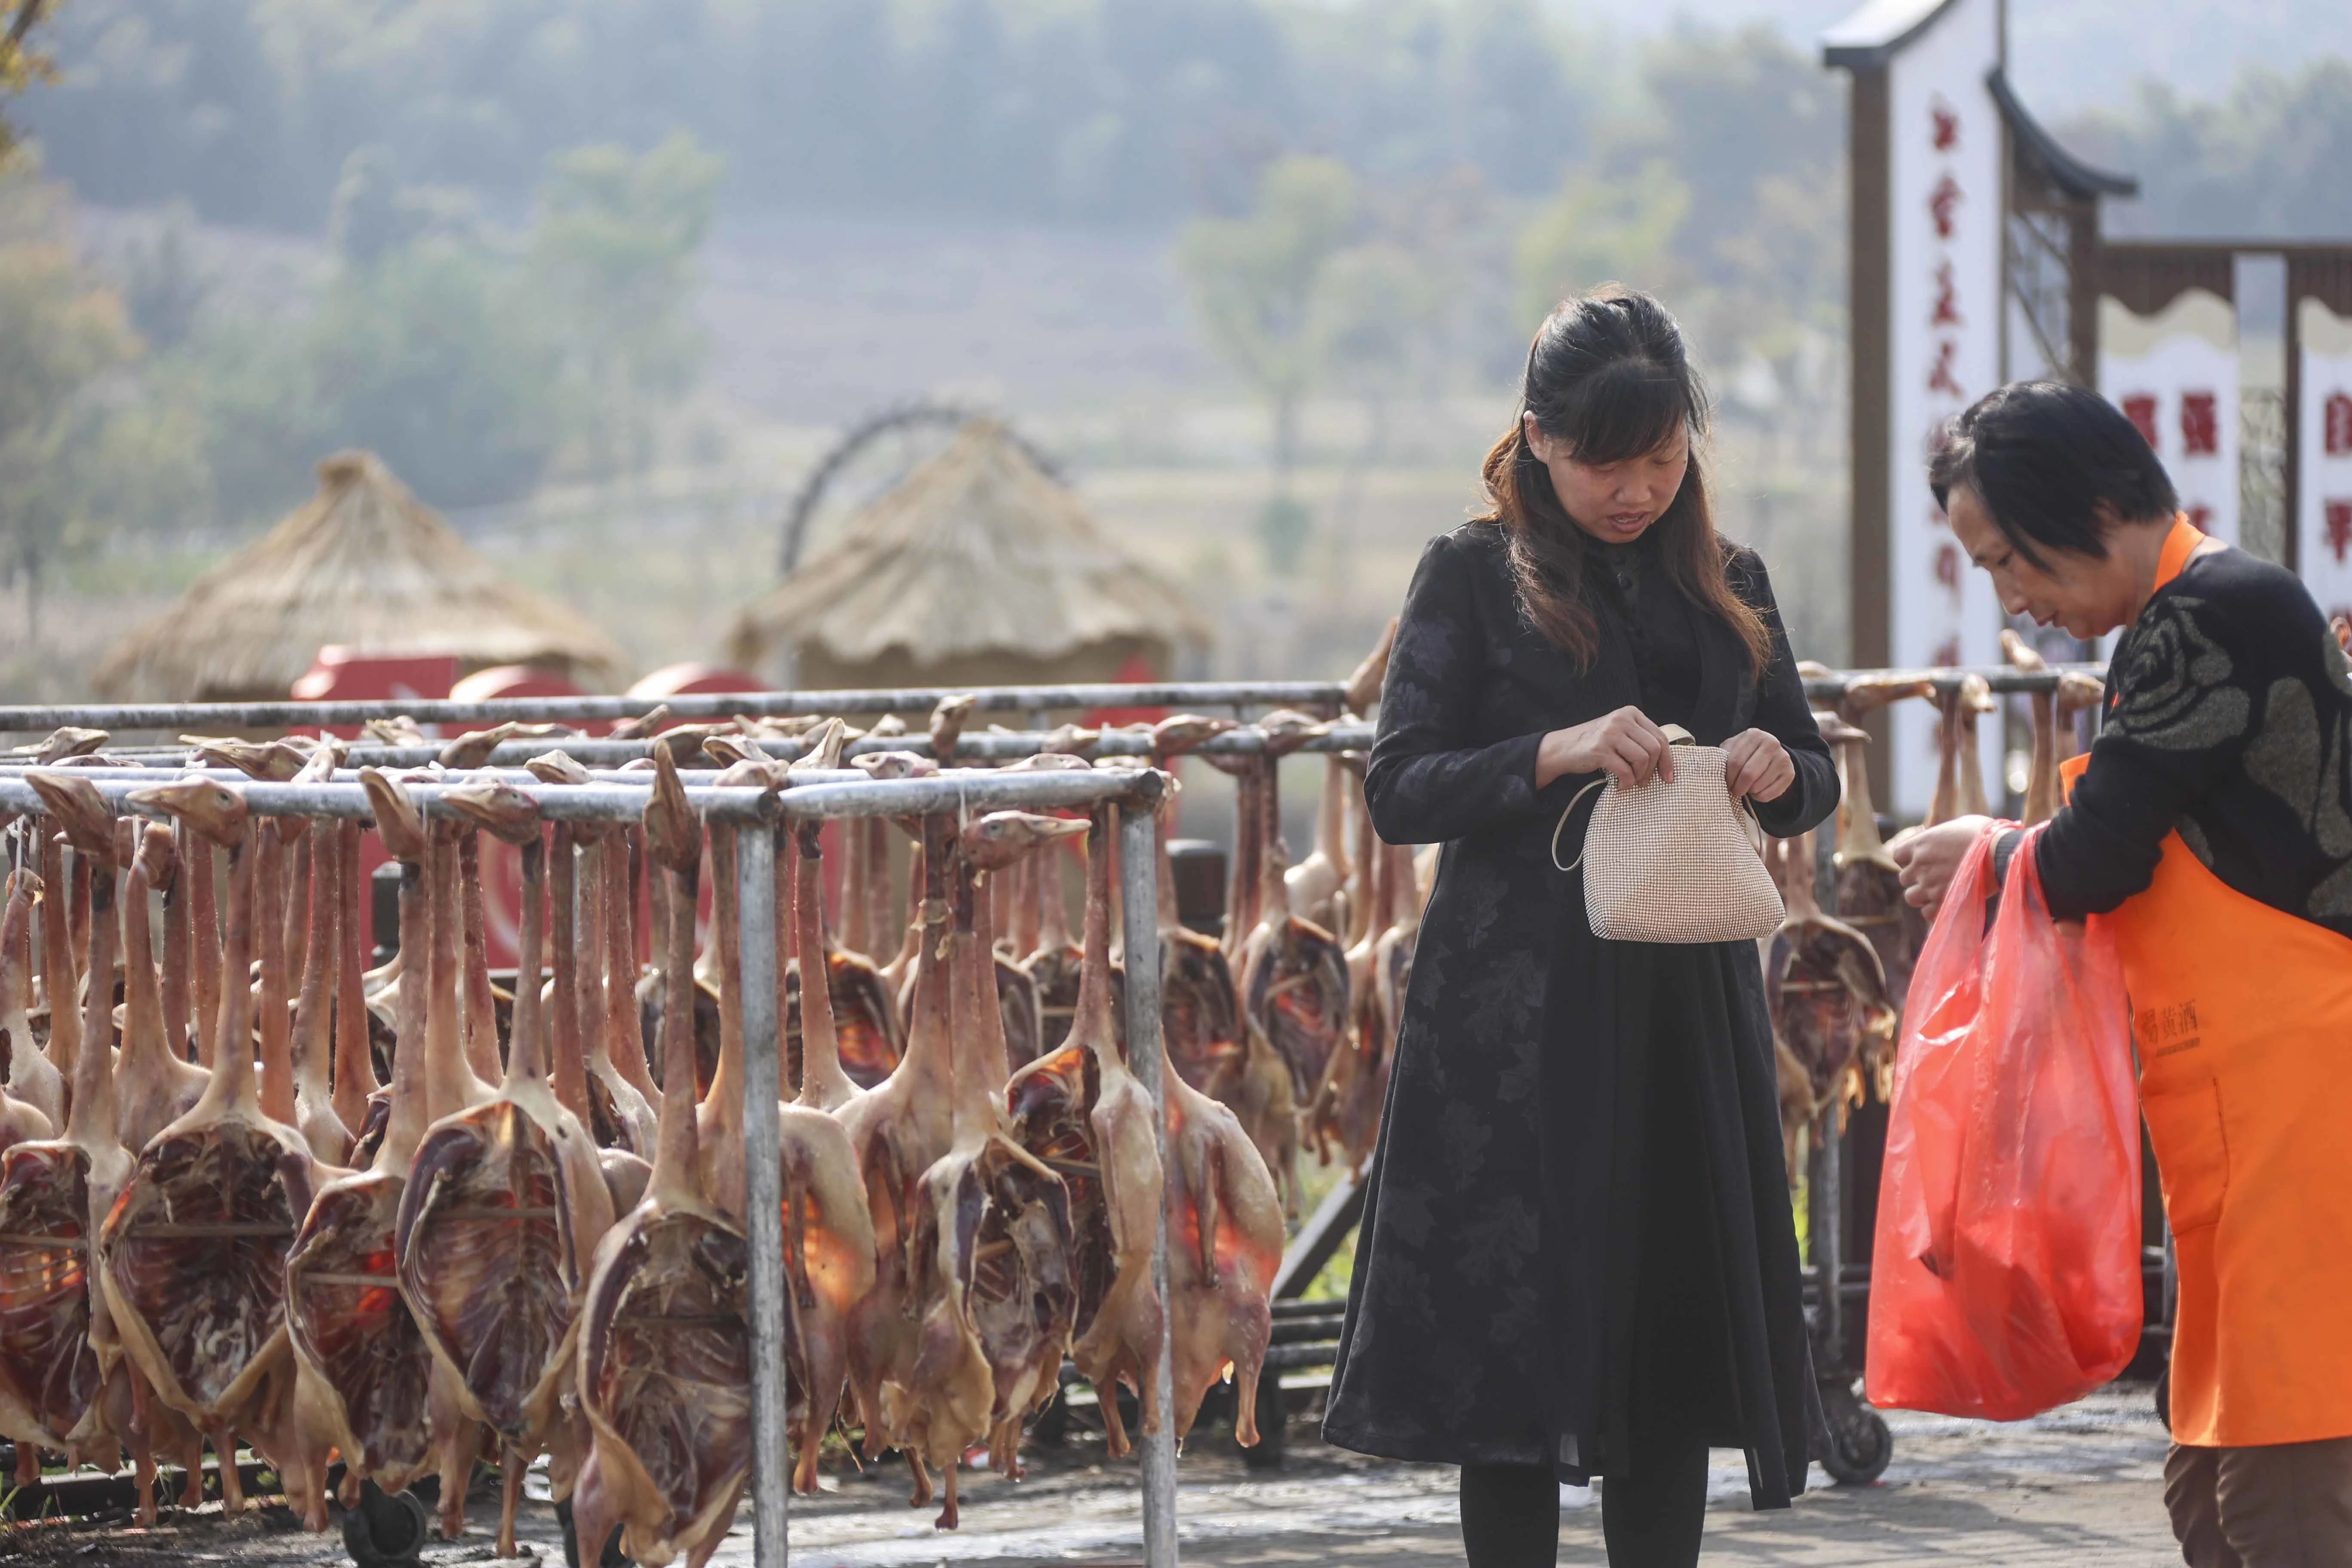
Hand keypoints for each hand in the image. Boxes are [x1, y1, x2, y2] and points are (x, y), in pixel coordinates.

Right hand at [1536, 706, 1675, 789]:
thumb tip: (1666, 762)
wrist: (1563, 748)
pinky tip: (1620, 785)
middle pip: (1653, 748)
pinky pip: (1625, 770)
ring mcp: (1610, 733)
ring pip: (1642, 759)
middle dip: (1652, 770)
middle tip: (1645, 782)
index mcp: (1630, 713)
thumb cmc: (1595, 744)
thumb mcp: (1620, 733)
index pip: (1660, 737)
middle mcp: (1621, 719)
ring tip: (1631, 782)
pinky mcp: (1600, 749)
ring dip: (1639, 776)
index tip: (1668, 777)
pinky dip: (1626, 782)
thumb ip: (1640, 739)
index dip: (1668, 760)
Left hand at [1722, 728, 1794, 802]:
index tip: (1726, 783)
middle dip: (1737, 787)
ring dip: (1748, 792)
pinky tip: (1757, 790)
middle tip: (1734, 791)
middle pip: (1748, 774)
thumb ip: (1723, 755)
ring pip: (1758, 786)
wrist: (1771, 756)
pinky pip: (1769, 794)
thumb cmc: (1745, 753)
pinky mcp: (1790, 773)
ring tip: (1746, 788)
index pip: (1735, 762)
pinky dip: (1759, 797)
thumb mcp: (1733, 748)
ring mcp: (1783, 758)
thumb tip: (1713, 770)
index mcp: (1754, 735)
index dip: (1728, 777)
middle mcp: (1771, 743)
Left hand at [1889, 816, 1995, 913]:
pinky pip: (1927, 913)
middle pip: (1905, 879)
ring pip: (1911, 897)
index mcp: (1920, 845)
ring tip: (1941, 892)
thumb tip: (1941, 840)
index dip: (1909, 860)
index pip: (1898, 856)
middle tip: (1936, 878)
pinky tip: (1948, 903)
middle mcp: (1919, 865)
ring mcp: (1929, 885)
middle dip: (1917, 879)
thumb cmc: (1986, 835)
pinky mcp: (1942, 903)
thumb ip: (1942, 835)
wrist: (2002, 853)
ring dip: (1923, 896)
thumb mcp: (1959, 825)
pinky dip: (1935, 910)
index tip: (1923, 861)